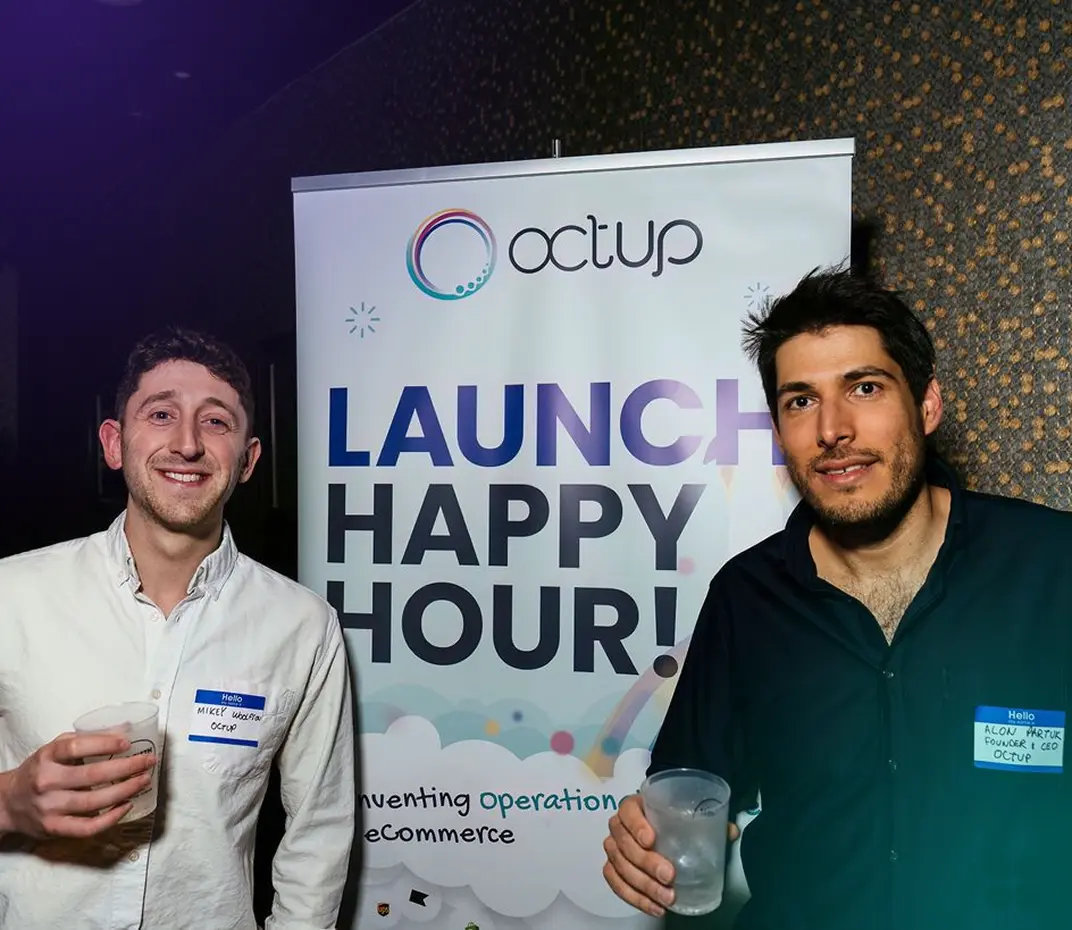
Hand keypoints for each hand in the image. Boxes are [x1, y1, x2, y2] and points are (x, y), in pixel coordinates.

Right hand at [0, 732, 155, 838]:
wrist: (8, 803)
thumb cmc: (39, 771)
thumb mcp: (54, 749)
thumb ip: (84, 740)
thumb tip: (124, 730)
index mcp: (47, 757)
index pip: (76, 748)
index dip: (104, 744)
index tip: (127, 742)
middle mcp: (47, 782)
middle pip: (92, 775)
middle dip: (126, 768)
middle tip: (148, 761)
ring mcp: (50, 808)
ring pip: (94, 802)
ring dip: (125, 791)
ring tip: (144, 780)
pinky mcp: (54, 828)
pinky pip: (87, 827)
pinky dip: (111, 818)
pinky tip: (127, 805)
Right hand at [603, 793, 740, 916]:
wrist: (654, 831)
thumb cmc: (670, 821)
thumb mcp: (687, 816)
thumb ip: (709, 821)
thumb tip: (732, 831)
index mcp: (634, 806)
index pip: (628, 811)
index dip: (636, 825)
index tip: (652, 840)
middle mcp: (618, 825)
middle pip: (624, 844)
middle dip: (646, 862)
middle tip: (669, 875)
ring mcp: (613, 848)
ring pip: (619, 866)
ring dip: (643, 885)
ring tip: (666, 897)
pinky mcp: (612, 868)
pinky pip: (615, 884)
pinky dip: (634, 898)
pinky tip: (654, 906)